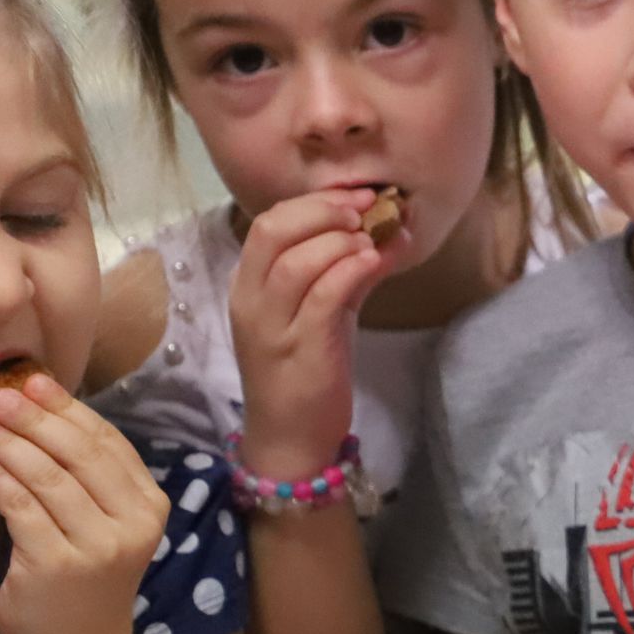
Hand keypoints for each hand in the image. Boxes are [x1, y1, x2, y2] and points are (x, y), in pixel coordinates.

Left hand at [0, 377, 170, 633]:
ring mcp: (98, 546)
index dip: (70, 409)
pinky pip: (22, 509)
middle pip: (80, 454)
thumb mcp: (103, 528)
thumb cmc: (86, 587)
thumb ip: (85, 483)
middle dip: (36, 418)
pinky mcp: (57, 565)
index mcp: (150, 506)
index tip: (34, 381)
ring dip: (9, 444)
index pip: (109, 444)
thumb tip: (37, 418)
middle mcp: (133, 523)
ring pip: (48, 477)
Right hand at [228, 189, 386, 476]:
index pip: (267, 224)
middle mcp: (250, 301)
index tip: (355, 196)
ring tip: (374, 238)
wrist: (292, 437)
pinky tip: (375, 261)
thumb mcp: (324, 312)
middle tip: (365, 209)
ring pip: (296, 262)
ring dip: (341, 240)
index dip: (312, 203)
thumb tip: (386, 232)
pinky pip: (323, 296)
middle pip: (274, 232)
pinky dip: (351, 270)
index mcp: (248, 286)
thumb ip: (344, 272)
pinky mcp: (301, 349)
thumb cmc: (306, 370)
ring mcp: (272, 327)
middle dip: (324, 211)